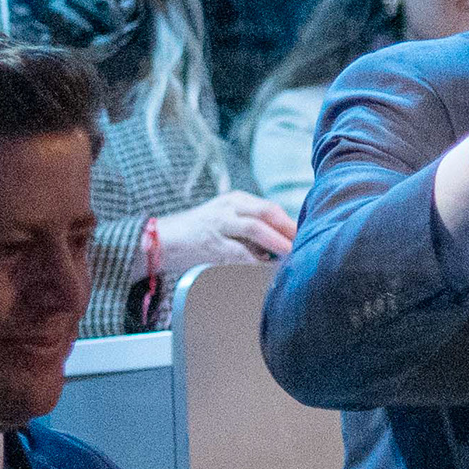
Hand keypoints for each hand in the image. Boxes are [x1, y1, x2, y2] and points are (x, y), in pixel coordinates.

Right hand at [152, 190, 294, 270]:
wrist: (163, 240)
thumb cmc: (201, 234)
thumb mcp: (228, 221)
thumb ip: (253, 228)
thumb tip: (285, 243)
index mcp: (235, 200)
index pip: (270, 207)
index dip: (289, 222)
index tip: (306, 236)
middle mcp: (228, 207)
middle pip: (266, 212)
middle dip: (287, 229)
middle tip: (303, 244)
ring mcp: (219, 223)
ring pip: (254, 227)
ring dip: (276, 242)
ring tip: (291, 254)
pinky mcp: (210, 243)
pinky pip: (239, 251)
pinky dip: (256, 260)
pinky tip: (267, 267)